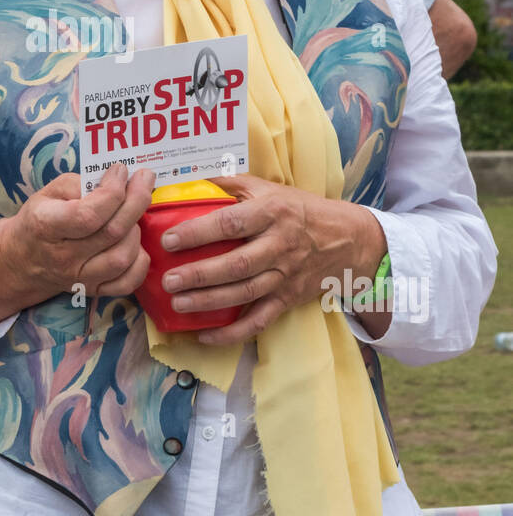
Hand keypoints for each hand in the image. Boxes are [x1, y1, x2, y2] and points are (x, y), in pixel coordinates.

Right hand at [8, 161, 155, 299]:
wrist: (24, 259)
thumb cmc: (40, 219)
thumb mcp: (48, 192)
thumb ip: (79, 183)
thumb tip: (114, 180)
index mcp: (47, 226)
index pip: (88, 214)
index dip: (112, 191)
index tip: (120, 171)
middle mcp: (64, 257)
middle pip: (112, 233)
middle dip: (136, 200)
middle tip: (144, 179)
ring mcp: (80, 278)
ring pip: (123, 257)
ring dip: (136, 230)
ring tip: (131, 213)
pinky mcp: (93, 290)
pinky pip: (127, 283)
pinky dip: (139, 261)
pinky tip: (134, 241)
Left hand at [157, 174, 387, 344]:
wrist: (347, 239)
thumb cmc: (298, 209)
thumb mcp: (268, 188)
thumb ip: (230, 184)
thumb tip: (188, 178)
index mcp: (272, 212)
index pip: (231, 223)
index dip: (198, 232)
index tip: (169, 240)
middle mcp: (280, 245)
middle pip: (237, 264)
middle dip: (200, 274)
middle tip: (169, 280)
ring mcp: (285, 275)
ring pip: (245, 294)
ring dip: (210, 302)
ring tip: (178, 304)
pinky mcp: (288, 299)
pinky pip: (259, 321)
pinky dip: (233, 333)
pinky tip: (205, 337)